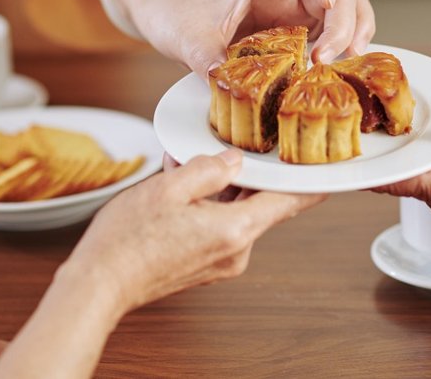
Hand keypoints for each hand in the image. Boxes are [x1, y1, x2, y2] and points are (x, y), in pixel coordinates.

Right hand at [62, 149, 325, 316]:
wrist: (99, 284)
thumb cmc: (128, 240)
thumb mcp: (169, 187)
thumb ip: (209, 169)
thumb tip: (233, 160)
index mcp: (236, 230)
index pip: (290, 202)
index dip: (311, 182)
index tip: (331, 169)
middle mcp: (237, 251)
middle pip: (258, 203)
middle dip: (243, 173)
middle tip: (229, 146)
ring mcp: (222, 262)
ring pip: (233, 211)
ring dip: (217, 188)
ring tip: (184, 166)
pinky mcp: (205, 266)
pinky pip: (217, 225)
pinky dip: (206, 205)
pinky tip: (179, 187)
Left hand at [131, 0, 374, 78]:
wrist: (170, 19)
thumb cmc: (180, 14)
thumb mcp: (189, 39)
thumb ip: (207, 59)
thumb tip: (224, 82)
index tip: (329, 1)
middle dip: (344, 21)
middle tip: (325, 58)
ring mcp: (297, 16)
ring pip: (345, 12)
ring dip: (353, 33)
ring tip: (347, 62)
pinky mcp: (297, 38)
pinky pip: (332, 38)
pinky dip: (342, 51)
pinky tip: (336, 70)